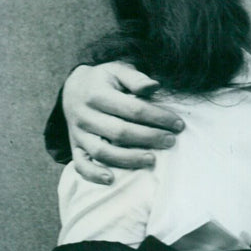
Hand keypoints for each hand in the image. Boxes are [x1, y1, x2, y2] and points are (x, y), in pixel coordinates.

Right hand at [62, 62, 183, 183]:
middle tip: (171, 141)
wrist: (73, 89)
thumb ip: (136, 78)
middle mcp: (85, 115)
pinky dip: (94, 174)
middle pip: (120, 132)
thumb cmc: (103, 80)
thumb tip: (155, 86)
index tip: (178, 124)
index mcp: (97, 94)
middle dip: (149, 138)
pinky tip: (111, 179)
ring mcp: (78, 133)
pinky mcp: (75, 147)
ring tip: (152, 160)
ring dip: (128, 159)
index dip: (158, 117)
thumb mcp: (117, 70)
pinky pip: (81, 164)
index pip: (133, 109)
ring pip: (102, 151)